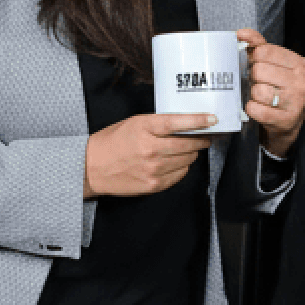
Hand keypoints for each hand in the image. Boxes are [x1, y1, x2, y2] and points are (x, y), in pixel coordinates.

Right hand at [84, 111, 215, 197]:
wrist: (92, 167)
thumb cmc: (112, 142)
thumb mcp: (134, 124)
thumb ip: (158, 124)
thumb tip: (186, 125)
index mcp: (144, 128)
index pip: (177, 123)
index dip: (199, 121)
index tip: (213, 119)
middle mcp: (151, 149)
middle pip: (189, 144)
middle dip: (201, 140)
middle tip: (204, 137)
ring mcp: (154, 169)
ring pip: (188, 160)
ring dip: (190, 154)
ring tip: (183, 150)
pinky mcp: (155, 184)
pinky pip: (180, 174)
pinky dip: (181, 167)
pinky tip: (172, 163)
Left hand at [240, 30, 304, 156]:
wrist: (288, 121)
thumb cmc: (279, 88)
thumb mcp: (273, 63)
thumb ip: (258, 44)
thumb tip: (241, 34)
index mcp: (299, 64)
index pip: (264, 51)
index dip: (255, 59)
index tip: (260, 66)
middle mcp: (301, 82)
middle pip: (259, 71)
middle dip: (254, 78)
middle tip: (261, 83)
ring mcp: (295, 102)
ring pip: (257, 91)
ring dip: (253, 94)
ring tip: (261, 97)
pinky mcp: (285, 120)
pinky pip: (256, 110)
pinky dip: (252, 109)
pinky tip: (258, 108)